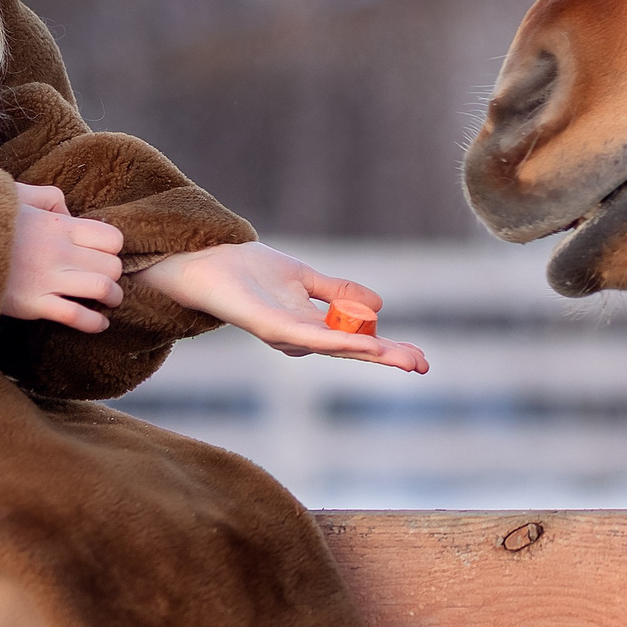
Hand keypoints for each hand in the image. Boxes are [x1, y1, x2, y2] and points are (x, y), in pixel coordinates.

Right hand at [2, 183, 125, 333]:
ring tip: (109, 301)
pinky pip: (76, 317)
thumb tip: (69, 212)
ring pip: (102, 289)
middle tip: (106, 279)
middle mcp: (59, 252)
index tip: (102, 254)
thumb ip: (49, 199)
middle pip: (112, 266)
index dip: (112, 249)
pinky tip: (98, 323)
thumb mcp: (19, 195)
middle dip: (114, 275)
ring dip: (112, 298)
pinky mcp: (33, 304)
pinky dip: (94, 323)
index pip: (111, 238)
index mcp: (59, 225)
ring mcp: (47, 279)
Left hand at [131, 243, 429, 373]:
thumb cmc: (247, 272)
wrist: (203, 260)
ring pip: (334, 346)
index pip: (356, 344)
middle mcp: (298, 339)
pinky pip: (309, 336)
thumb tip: (380, 306)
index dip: (389, 352)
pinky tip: (363, 343)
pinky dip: (339, 341)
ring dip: (370, 352)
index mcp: (309, 329)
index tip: (421, 361)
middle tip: (423, 366)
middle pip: (351, 352)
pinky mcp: (268, 326)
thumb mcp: (305, 277)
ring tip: (403, 357)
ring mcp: (284, 335)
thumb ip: (338, 291)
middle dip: (388, 359)